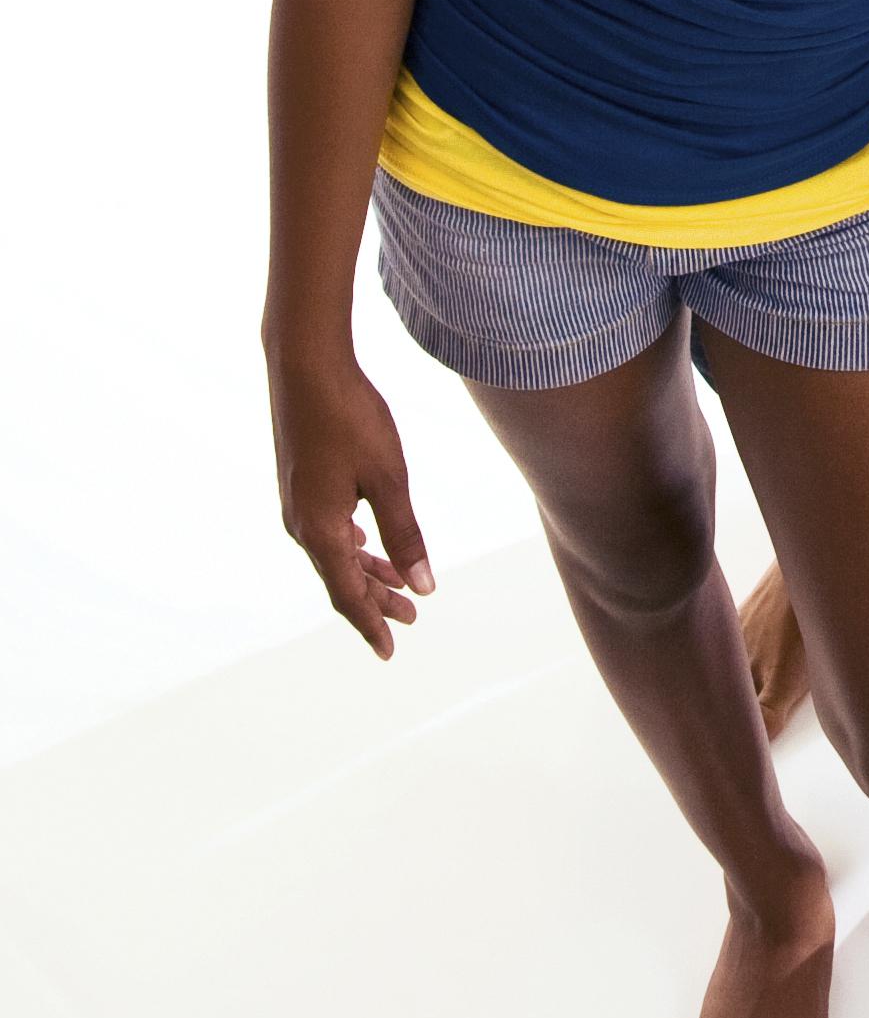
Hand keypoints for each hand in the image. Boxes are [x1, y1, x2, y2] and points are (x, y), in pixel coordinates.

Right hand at [268, 346, 433, 657]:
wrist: (305, 367)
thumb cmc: (351, 418)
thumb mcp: (389, 479)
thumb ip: (405, 535)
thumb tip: (423, 587)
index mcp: (320, 532)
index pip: (348, 596)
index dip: (372, 624)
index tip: (390, 650)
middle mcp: (301, 525)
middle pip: (341, 579)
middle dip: (376, 600)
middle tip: (411, 617)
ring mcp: (297, 504)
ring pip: (336, 553)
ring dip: (368, 571)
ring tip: (400, 586)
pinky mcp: (300, 483)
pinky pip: (328, 531)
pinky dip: (353, 546)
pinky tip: (367, 543)